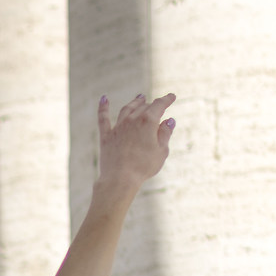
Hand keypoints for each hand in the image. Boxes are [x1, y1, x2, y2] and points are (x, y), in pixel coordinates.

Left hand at [94, 91, 174, 206]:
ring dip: (134, 102)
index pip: (159, 105)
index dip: (167, 99)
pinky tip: (104, 98)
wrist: (120, 179)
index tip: (171, 96)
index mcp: (148, 121)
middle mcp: (132, 120)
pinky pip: (104, 118)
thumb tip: (169, 120)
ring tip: (139, 98)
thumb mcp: (161, 151)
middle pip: (143, 107)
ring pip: (127, 109)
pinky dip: (104, 107)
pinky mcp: (106, 136)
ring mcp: (118, 127)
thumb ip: (165, 134)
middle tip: (157, 105)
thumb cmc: (144, 167)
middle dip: (152, 104)